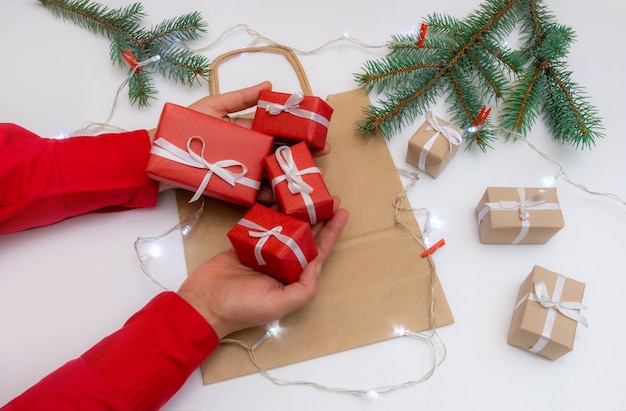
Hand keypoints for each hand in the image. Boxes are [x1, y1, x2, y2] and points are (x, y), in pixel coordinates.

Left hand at [154, 81, 330, 195]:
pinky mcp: (234, 188)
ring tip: (308, 176)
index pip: (277, 130)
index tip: (316, 131)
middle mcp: (248, 151)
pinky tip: (284, 196)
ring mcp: (243, 170)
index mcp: (247, 131)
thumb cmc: (185, 127)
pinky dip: (270, 195)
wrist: (161, 153)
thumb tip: (269, 86)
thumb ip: (241, 98)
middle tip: (321, 155)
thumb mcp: (213, 106)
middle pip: (280, 153)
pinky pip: (256, 192)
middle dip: (302, 154)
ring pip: (272, 173)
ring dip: (290, 176)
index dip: (297, 130)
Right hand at [177, 202, 348, 338]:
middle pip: (305, 234)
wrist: (203, 303)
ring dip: (296, 209)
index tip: (342, 212)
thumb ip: (304, 288)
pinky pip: (261, 221)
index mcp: (292, 277)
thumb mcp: (278, 305)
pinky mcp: (246, 241)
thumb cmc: (240, 309)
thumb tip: (318, 264)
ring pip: (285, 225)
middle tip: (328, 195)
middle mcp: (282, 262)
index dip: (331, 232)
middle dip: (318, 215)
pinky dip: (269, 209)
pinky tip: (279, 196)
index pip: (318, 251)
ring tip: (305, 190)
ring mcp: (264, 250)